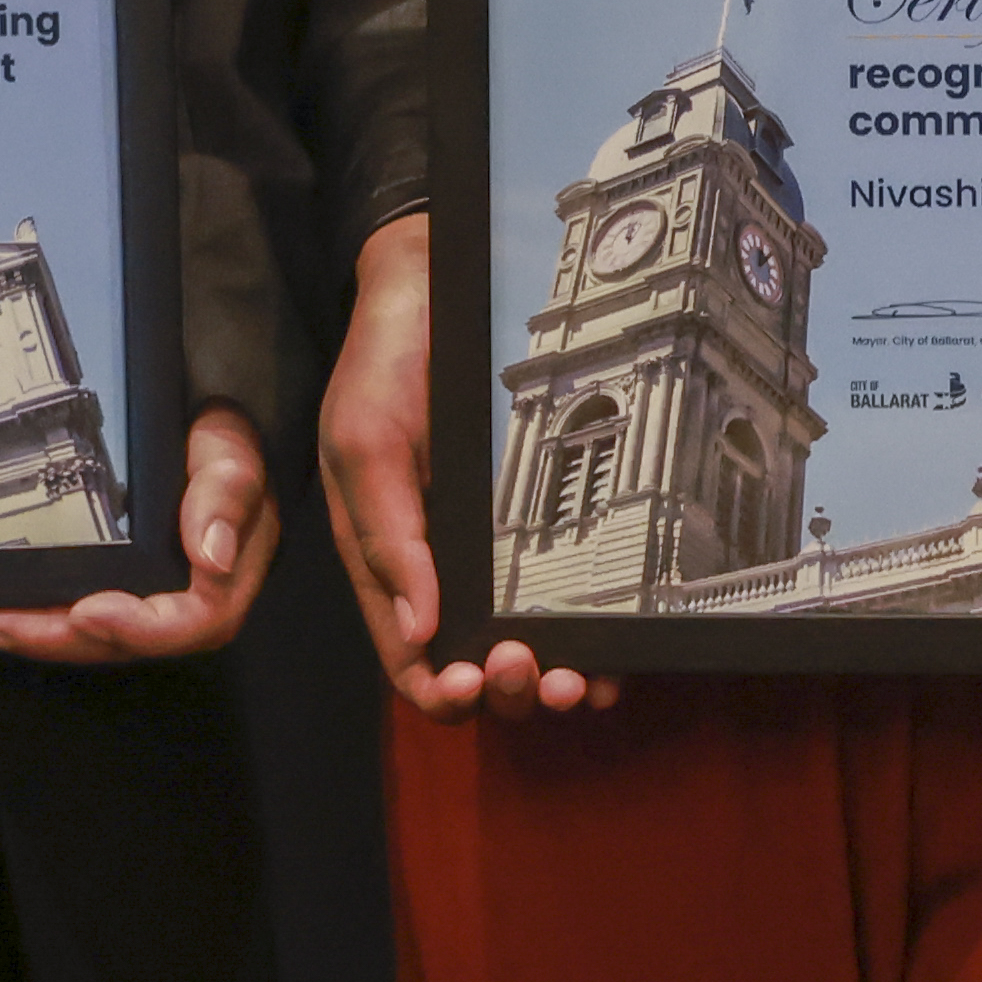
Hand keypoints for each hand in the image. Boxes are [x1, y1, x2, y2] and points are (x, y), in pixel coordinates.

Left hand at [0, 410, 278, 662]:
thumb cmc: (220, 440)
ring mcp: (153, 597)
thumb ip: (226, 492)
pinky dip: (42, 618)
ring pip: (100, 637)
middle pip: (130, 641)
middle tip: (3, 624)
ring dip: (40, 637)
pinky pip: (85, 616)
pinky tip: (2, 611)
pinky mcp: (124, 589)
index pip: (195, 623)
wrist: (203, 426)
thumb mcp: (230, 449)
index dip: (139, 628)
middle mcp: (190, 597)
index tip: (88, 611)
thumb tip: (212, 555)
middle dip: (61, 640)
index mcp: (227, 574)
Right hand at [317, 217, 609, 718]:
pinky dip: (596, 639)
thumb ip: (386, 538)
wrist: (437, 290)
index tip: (472, 685)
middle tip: (530, 668)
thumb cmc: (384, 368)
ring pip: (531, 649)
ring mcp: (500, 556)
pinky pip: (574, 599)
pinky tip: (618, 650)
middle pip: (476, 668)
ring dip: (554, 681)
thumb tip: (420, 632)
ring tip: (581, 678)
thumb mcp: (364, 445)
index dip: (441, 691)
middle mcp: (446, 573)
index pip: (410, 659)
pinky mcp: (549, 526)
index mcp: (389, 564)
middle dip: (504, 690)